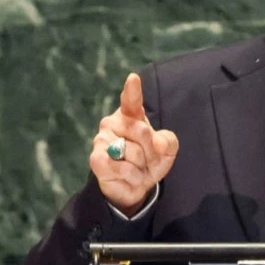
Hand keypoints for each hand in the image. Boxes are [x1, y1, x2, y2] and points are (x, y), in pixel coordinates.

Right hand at [89, 73, 178, 216]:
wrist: (135, 186)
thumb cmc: (150, 160)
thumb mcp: (167, 150)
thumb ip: (169, 142)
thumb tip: (157, 143)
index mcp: (131, 116)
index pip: (131, 101)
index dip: (132, 90)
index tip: (133, 78)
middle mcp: (112, 123)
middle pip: (143, 132)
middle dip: (152, 151)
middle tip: (148, 159)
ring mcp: (101, 140)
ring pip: (133, 152)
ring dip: (142, 166)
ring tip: (137, 168)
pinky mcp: (96, 159)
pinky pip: (121, 167)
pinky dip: (132, 176)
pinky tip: (128, 176)